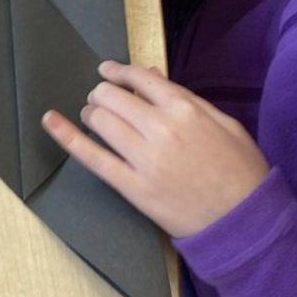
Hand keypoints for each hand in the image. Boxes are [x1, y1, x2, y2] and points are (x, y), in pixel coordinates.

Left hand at [42, 61, 268, 237]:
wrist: (246, 226)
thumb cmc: (241, 172)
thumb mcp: (224, 123)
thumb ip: (185, 97)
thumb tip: (150, 74)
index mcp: (185, 110)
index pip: (140, 78)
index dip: (118, 71)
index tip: (107, 70)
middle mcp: (160, 129)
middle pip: (113, 96)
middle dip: (104, 93)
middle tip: (104, 100)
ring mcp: (144, 160)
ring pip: (100, 120)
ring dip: (92, 112)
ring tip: (95, 116)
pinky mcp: (132, 188)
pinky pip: (92, 158)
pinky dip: (66, 137)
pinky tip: (49, 121)